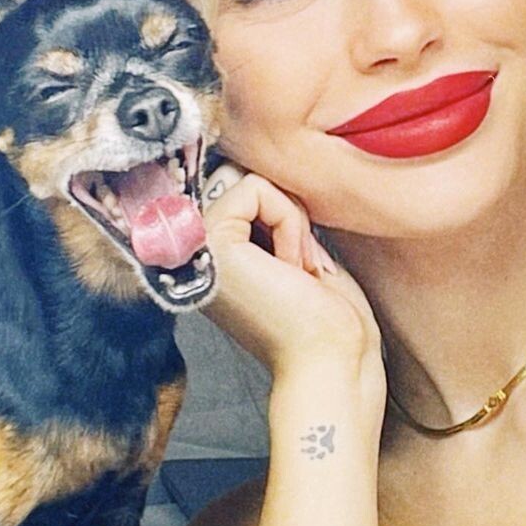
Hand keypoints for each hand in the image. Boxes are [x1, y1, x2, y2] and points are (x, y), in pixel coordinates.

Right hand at [198, 161, 385, 388]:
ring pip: (251, 181)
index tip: (297, 269)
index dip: (285, 216)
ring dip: (290, 222)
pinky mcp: (208, 245)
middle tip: (298, 270)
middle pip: (242, 178)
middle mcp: (191, 255)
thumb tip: (251, 163)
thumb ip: (267, 213)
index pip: (242, 187)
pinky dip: (289, 223)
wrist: (334, 362)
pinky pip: (257, 189)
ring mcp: (193, 249)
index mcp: (208, 259)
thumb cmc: (328, 319)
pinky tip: (291, 269)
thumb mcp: (295, 250)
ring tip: (294, 272)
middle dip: (287, 215)